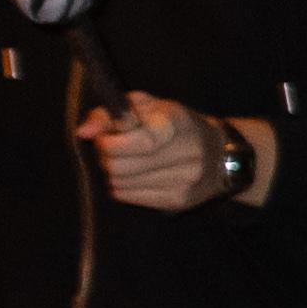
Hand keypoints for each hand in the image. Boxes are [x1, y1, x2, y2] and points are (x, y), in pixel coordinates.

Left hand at [80, 95, 242, 213]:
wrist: (222, 154)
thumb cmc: (174, 124)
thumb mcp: (146, 107)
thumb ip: (110, 114)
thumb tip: (83, 132)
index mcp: (178, 123)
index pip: (143, 141)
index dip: (113, 143)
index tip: (104, 139)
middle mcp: (187, 153)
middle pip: (121, 166)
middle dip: (107, 158)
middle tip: (113, 150)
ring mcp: (185, 180)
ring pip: (121, 183)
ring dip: (113, 172)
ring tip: (126, 161)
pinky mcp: (178, 200)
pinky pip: (128, 196)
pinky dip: (122, 186)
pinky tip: (135, 176)